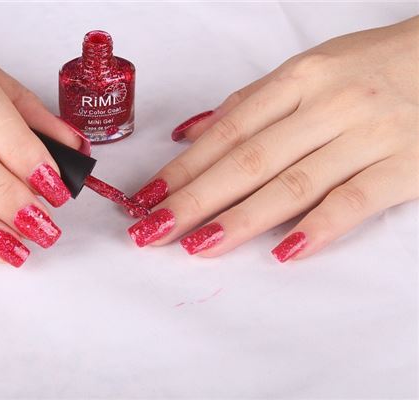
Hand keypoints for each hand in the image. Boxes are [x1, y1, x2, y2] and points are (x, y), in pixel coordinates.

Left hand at [128, 17, 418, 261]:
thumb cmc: (373, 67)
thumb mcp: (311, 69)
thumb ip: (250, 103)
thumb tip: (190, 133)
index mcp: (300, 79)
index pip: (228, 132)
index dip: (184, 168)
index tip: (148, 198)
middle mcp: (328, 105)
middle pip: (248, 161)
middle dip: (194, 200)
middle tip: (153, 231)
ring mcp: (368, 135)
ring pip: (292, 184)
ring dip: (239, 220)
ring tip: (198, 246)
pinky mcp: (406, 166)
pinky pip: (354, 202)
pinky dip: (317, 228)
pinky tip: (281, 252)